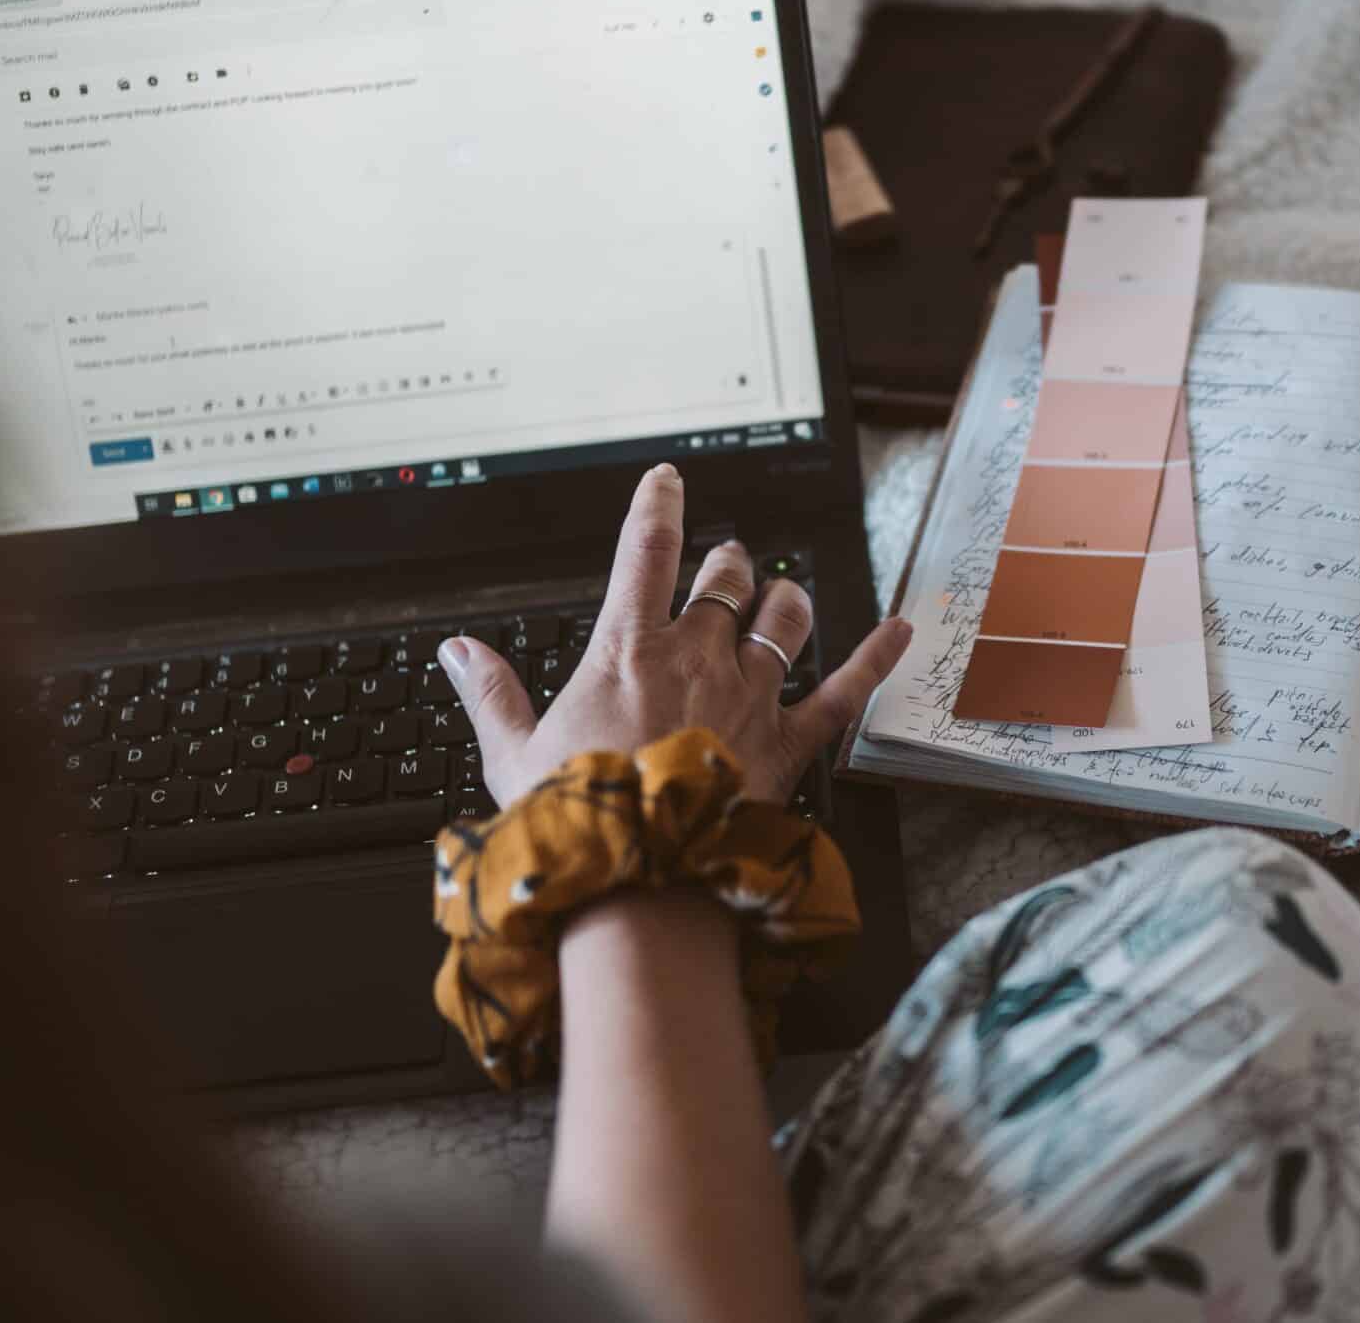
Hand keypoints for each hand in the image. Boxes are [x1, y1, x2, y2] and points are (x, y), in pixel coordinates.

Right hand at [438, 463, 911, 808]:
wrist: (639, 880)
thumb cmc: (576, 820)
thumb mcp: (511, 755)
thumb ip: (490, 693)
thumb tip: (457, 651)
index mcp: (628, 651)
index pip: (648, 551)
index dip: (659, 504)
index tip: (668, 479)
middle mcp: (697, 657)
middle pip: (725, 579)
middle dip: (726, 563)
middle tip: (724, 565)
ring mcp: (749, 694)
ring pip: (784, 618)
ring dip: (784, 599)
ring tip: (780, 596)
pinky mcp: (790, 741)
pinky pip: (846, 689)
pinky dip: (877, 656)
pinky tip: (901, 630)